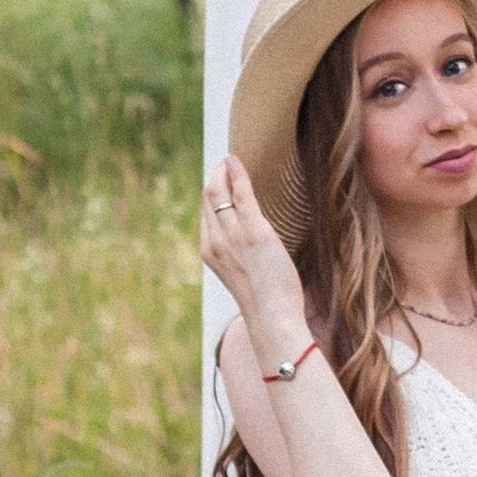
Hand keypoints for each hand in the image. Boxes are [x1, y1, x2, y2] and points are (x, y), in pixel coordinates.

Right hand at [199, 154, 309, 366]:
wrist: (271, 316)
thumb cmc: (265, 301)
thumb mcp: (243, 275)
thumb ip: (239, 256)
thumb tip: (250, 246)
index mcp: (210, 253)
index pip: (205, 215)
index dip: (210, 196)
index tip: (218, 182)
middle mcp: (215, 241)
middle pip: (208, 200)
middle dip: (214, 178)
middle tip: (223, 164)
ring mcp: (232, 236)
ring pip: (219, 193)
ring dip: (224, 172)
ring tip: (230, 160)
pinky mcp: (253, 231)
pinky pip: (241, 194)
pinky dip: (237, 174)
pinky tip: (235, 160)